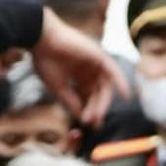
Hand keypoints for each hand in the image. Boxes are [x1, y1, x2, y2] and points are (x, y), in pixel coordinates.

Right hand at [33, 9, 129, 128]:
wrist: (40, 40)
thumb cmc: (45, 61)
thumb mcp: (59, 88)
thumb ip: (72, 102)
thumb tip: (82, 117)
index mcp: (78, 74)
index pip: (88, 95)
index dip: (90, 110)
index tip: (90, 124)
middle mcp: (88, 68)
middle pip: (97, 92)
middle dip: (96, 108)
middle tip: (93, 122)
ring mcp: (94, 62)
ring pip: (104, 85)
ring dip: (103, 101)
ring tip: (99, 115)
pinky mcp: (98, 55)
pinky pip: (113, 70)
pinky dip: (120, 82)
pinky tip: (125, 95)